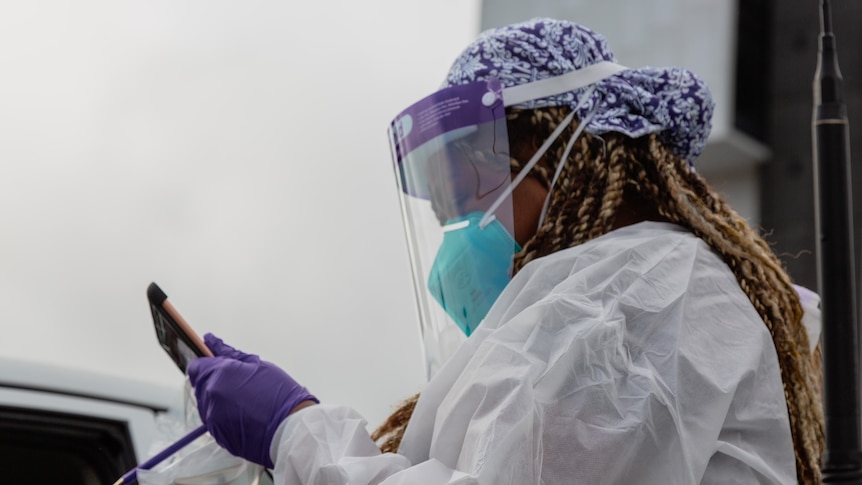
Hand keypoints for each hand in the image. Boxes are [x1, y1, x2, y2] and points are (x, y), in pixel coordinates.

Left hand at [188, 333, 317, 467]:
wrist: (289, 429)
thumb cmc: (279, 395)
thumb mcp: (258, 365)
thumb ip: (230, 353)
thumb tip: (211, 341)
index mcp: (220, 374)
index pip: (197, 367)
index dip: (207, 365)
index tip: (217, 366)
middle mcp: (211, 396)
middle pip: (201, 385)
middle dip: (215, 382)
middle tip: (239, 385)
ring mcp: (212, 417)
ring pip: (207, 404)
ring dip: (219, 400)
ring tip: (245, 402)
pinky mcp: (216, 434)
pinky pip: (213, 420)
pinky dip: (224, 416)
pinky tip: (244, 415)